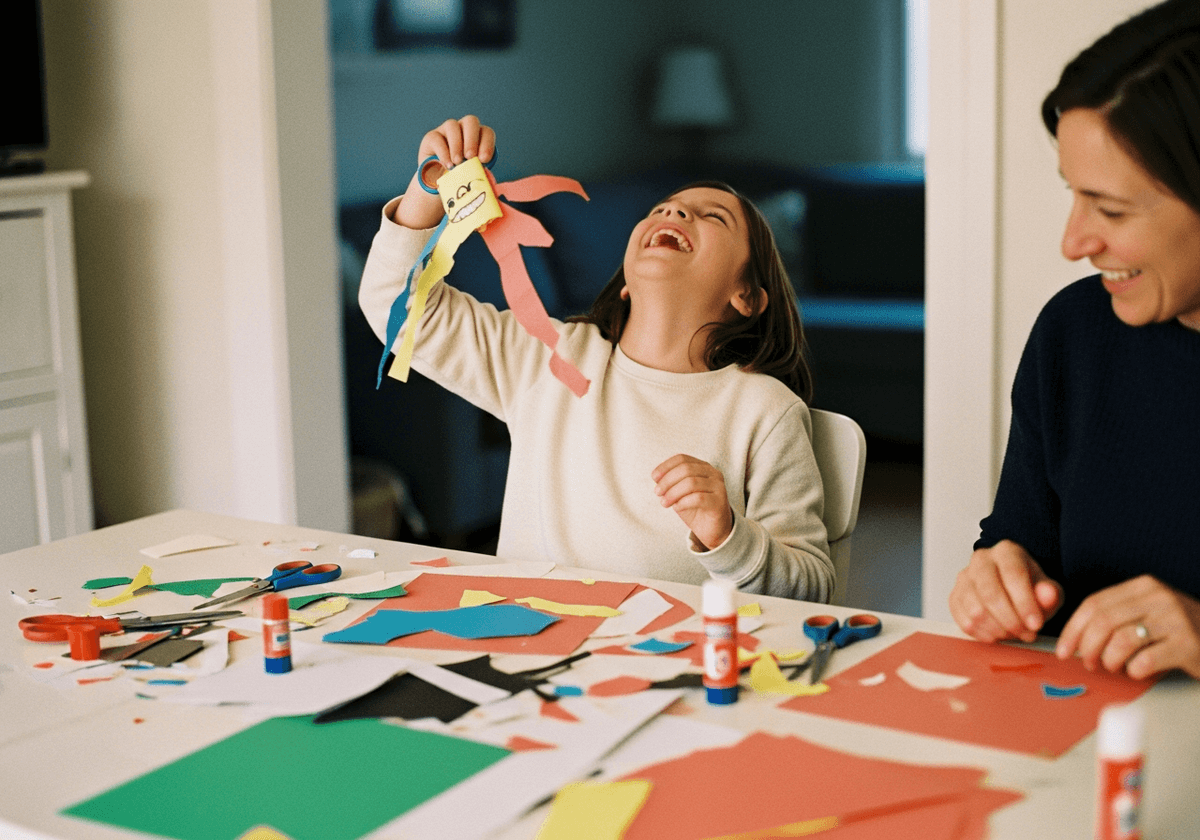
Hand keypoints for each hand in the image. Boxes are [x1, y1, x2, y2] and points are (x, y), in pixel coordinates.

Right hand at [394, 115, 495, 229]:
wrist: (437, 185)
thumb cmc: (459, 183)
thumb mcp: (471, 183)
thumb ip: (480, 186)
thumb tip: (492, 207)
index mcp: (478, 139)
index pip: (486, 132)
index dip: (487, 143)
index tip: (484, 160)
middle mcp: (463, 131)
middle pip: (470, 121)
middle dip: (472, 139)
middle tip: (470, 158)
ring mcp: (446, 132)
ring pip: (453, 125)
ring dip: (456, 144)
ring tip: (457, 164)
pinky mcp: (432, 137)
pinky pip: (437, 137)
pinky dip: (443, 151)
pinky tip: (446, 165)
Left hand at [651, 454, 733, 550]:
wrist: (712, 530)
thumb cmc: (695, 509)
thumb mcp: (679, 493)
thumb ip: (671, 483)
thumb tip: (657, 477)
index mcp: (703, 467)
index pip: (682, 459)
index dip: (666, 466)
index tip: (654, 477)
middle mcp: (713, 474)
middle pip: (686, 469)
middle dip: (668, 480)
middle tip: (658, 492)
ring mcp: (718, 487)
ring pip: (691, 482)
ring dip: (673, 492)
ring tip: (664, 503)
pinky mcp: (719, 502)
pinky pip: (699, 498)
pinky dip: (683, 502)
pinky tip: (677, 507)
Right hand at [949, 540, 1063, 642]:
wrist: (1012, 591)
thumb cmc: (1031, 588)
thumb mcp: (1048, 590)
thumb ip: (1051, 593)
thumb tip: (1049, 594)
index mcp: (1006, 551)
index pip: (1013, 574)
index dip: (1025, 603)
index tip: (1036, 625)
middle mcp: (981, 559)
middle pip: (990, 594)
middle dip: (1011, 620)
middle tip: (1026, 634)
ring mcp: (964, 578)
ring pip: (976, 610)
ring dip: (998, 629)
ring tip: (1013, 634)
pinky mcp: (954, 597)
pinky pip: (964, 621)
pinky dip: (983, 634)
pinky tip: (997, 635)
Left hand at [1055, 575, 1199, 679]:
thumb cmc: (1178, 630)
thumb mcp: (1148, 612)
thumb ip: (1117, 617)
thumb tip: (1075, 638)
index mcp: (1143, 586)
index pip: (1094, 603)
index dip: (1072, 629)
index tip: (1063, 649)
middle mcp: (1158, 598)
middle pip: (1103, 622)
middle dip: (1087, 647)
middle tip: (1088, 662)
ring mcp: (1175, 620)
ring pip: (1121, 641)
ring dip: (1109, 660)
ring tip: (1113, 666)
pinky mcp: (1187, 644)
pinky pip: (1145, 661)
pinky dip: (1133, 671)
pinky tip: (1136, 671)